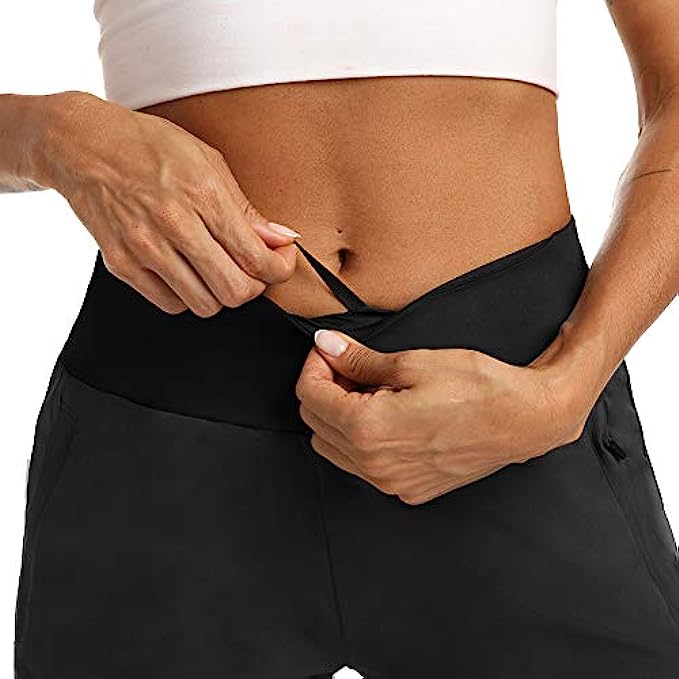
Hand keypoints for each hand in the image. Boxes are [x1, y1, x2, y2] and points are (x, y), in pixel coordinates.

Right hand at [39, 91, 299, 316]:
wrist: (82, 146)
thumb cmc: (150, 147)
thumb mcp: (208, 161)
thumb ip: (246, 209)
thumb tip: (282, 240)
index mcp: (202, 194)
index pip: (256, 258)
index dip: (279, 269)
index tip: (279, 262)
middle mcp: (174, 224)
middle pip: (234, 291)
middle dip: (253, 287)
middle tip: (251, 271)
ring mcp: (145, 248)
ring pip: (205, 305)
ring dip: (220, 294)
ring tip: (217, 270)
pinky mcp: (122, 264)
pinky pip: (171, 304)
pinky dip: (187, 296)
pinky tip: (186, 272)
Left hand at [295, 329, 588, 504]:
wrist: (526, 420)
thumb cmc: (479, 387)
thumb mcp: (414, 362)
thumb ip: (359, 359)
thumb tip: (326, 346)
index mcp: (370, 430)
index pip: (310, 396)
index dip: (315, 365)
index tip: (330, 350)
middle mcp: (375, 465)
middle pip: (315, 423)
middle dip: (323, 389)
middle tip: (348, 365)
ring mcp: (391, 483)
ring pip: (333, 448)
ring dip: (337, 416)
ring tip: (369, 391)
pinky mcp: (407, 490)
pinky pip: (362, 466)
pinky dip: (360, 440)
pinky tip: (387, 416)